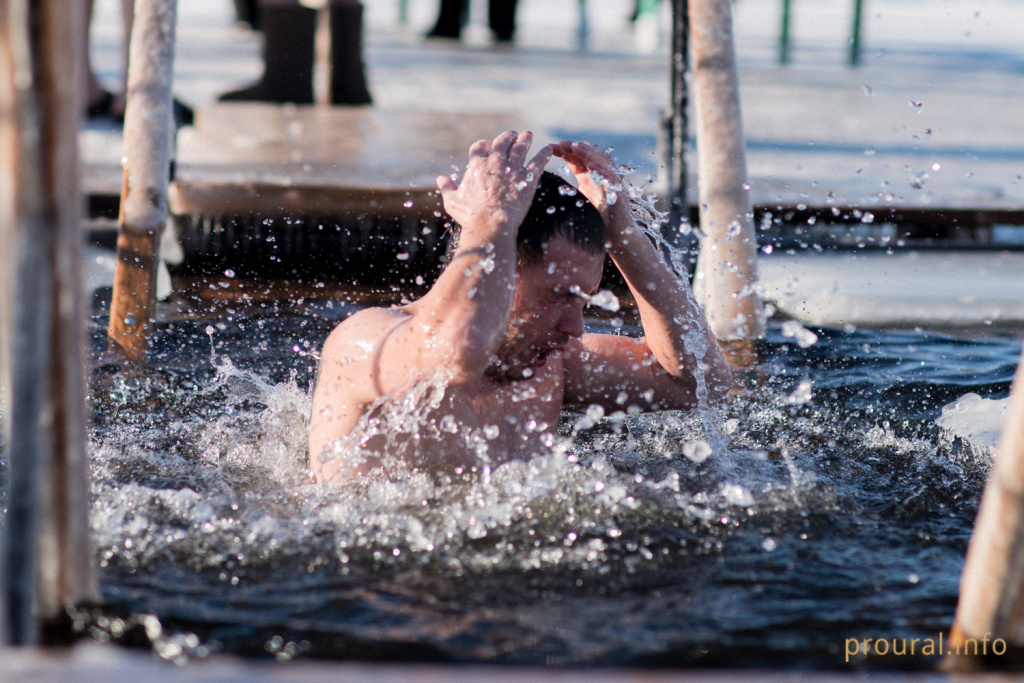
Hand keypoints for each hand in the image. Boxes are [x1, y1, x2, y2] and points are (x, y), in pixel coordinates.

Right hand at [436, 131, 552, 232]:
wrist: (492, 221)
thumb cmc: (471, 214)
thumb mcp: (453, 202)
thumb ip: (447, 188)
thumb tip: (440, 179)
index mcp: (476, 164)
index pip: (480, 147)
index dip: (484, 145)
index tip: (487, 145)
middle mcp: (495, 161)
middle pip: (502, 142)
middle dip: (507, 137)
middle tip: (512, 135)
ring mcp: (513, 167)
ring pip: (521, 146)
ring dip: (524, 139)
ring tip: (527, 135)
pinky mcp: (529, 176)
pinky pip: (539, 160)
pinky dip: (544, 153)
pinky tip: (549, 149)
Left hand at [551, 140, 634, 243]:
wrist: (615, 235)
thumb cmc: (597, 218)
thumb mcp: (579, 200)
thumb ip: (568, 189)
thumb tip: (550, 184)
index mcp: (590, 176)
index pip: (577, 157)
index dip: (565, 151)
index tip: (550, 147)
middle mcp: (601, 176)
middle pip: (589, 154)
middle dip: (575, 147)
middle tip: (561, 143)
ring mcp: (611, 182)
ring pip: (602, 160)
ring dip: (589, 152)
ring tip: (576, 146)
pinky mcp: (618, 192)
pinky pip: (611, 178)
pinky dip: (602, 170)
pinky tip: (592, 165)